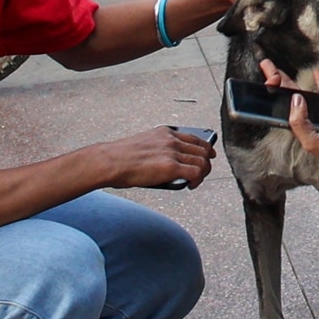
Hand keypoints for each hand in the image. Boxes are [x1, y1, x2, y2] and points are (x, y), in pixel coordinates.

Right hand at [92, 126, 215, 189]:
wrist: (110, 162)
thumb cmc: (120, 157)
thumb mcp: (144, 144)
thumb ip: (159, 149)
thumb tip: (168, 163)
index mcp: (165, 133)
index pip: (194, 137)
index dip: (204, 148)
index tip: (207, 154)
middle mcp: (171, 140)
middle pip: (202, 149)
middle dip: (207, 162)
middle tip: (203, 172)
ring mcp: (172, 153)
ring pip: (202, 161)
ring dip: (203, 173)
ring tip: (195, 181)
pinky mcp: (171, 167)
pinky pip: (196, 173)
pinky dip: (197, 180)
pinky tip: (191, 185)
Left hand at [258, 59, 318, 167]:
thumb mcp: (311, 141)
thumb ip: (300, 122)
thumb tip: (296, 98)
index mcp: (296, 125)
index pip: (280, 104)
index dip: (274, 90)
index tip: (270, 77)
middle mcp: (305, 117)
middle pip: (286, 95)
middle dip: (276, 80)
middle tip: (266, 64)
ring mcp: (317, 113)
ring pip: (302, 91)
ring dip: (290, 79)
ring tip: (279, 68)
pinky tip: (316, 72)